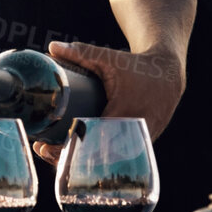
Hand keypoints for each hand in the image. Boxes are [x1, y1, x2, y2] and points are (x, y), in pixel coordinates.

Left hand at [33, 40, 184, 162]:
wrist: (169, 76)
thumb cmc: (137, 66)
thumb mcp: (110, 59)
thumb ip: (82, 53)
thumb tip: (52, 47)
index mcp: (123, 114)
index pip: (91, 140)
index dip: (66, 148)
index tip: (45, 146)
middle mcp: (132, 133)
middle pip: (94, 158)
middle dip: (66, 158)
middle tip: (43, 150)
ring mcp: (138, 142)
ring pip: (105, 163)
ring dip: (79, 163)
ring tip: (53, 155)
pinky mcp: (140, 146)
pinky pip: (115, 160)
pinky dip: (96, 162)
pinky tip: (76, 161)